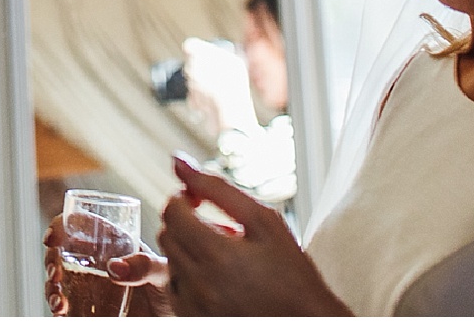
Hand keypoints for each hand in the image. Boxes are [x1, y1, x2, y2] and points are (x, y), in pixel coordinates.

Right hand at [44, 211, 170, 315]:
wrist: (175, 318)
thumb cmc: (177, 290)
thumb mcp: (166, 274)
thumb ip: (146, 266)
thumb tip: (113, 268)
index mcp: (116, 244)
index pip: (83, 224)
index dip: (62, 225)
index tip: (52, 239)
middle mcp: (100, 262)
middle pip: (63, 251)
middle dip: (51, 260)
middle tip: (55, 274)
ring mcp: (93, 286)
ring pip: (59, 278)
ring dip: (51, 286)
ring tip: (58, 301)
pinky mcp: (90, 307)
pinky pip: (66, 303)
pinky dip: (57, 306)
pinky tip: (61, 311)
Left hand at [157, 155, 347, 315]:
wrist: (307, 323)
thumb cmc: (292, 274)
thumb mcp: (264, 222)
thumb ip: (217, 188)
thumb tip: (178, 161)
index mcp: (216, 256)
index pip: (172, 212)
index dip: (183, 198)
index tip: (199, 200)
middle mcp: (199, 285)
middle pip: (166, 236)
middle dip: (185, 223)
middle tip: (218, 229)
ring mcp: (194, 308)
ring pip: (169, 262)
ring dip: (188, 251)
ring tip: (223, 256)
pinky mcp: (193, 321)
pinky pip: (175, 291)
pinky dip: (189, 278)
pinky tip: (218, 278)